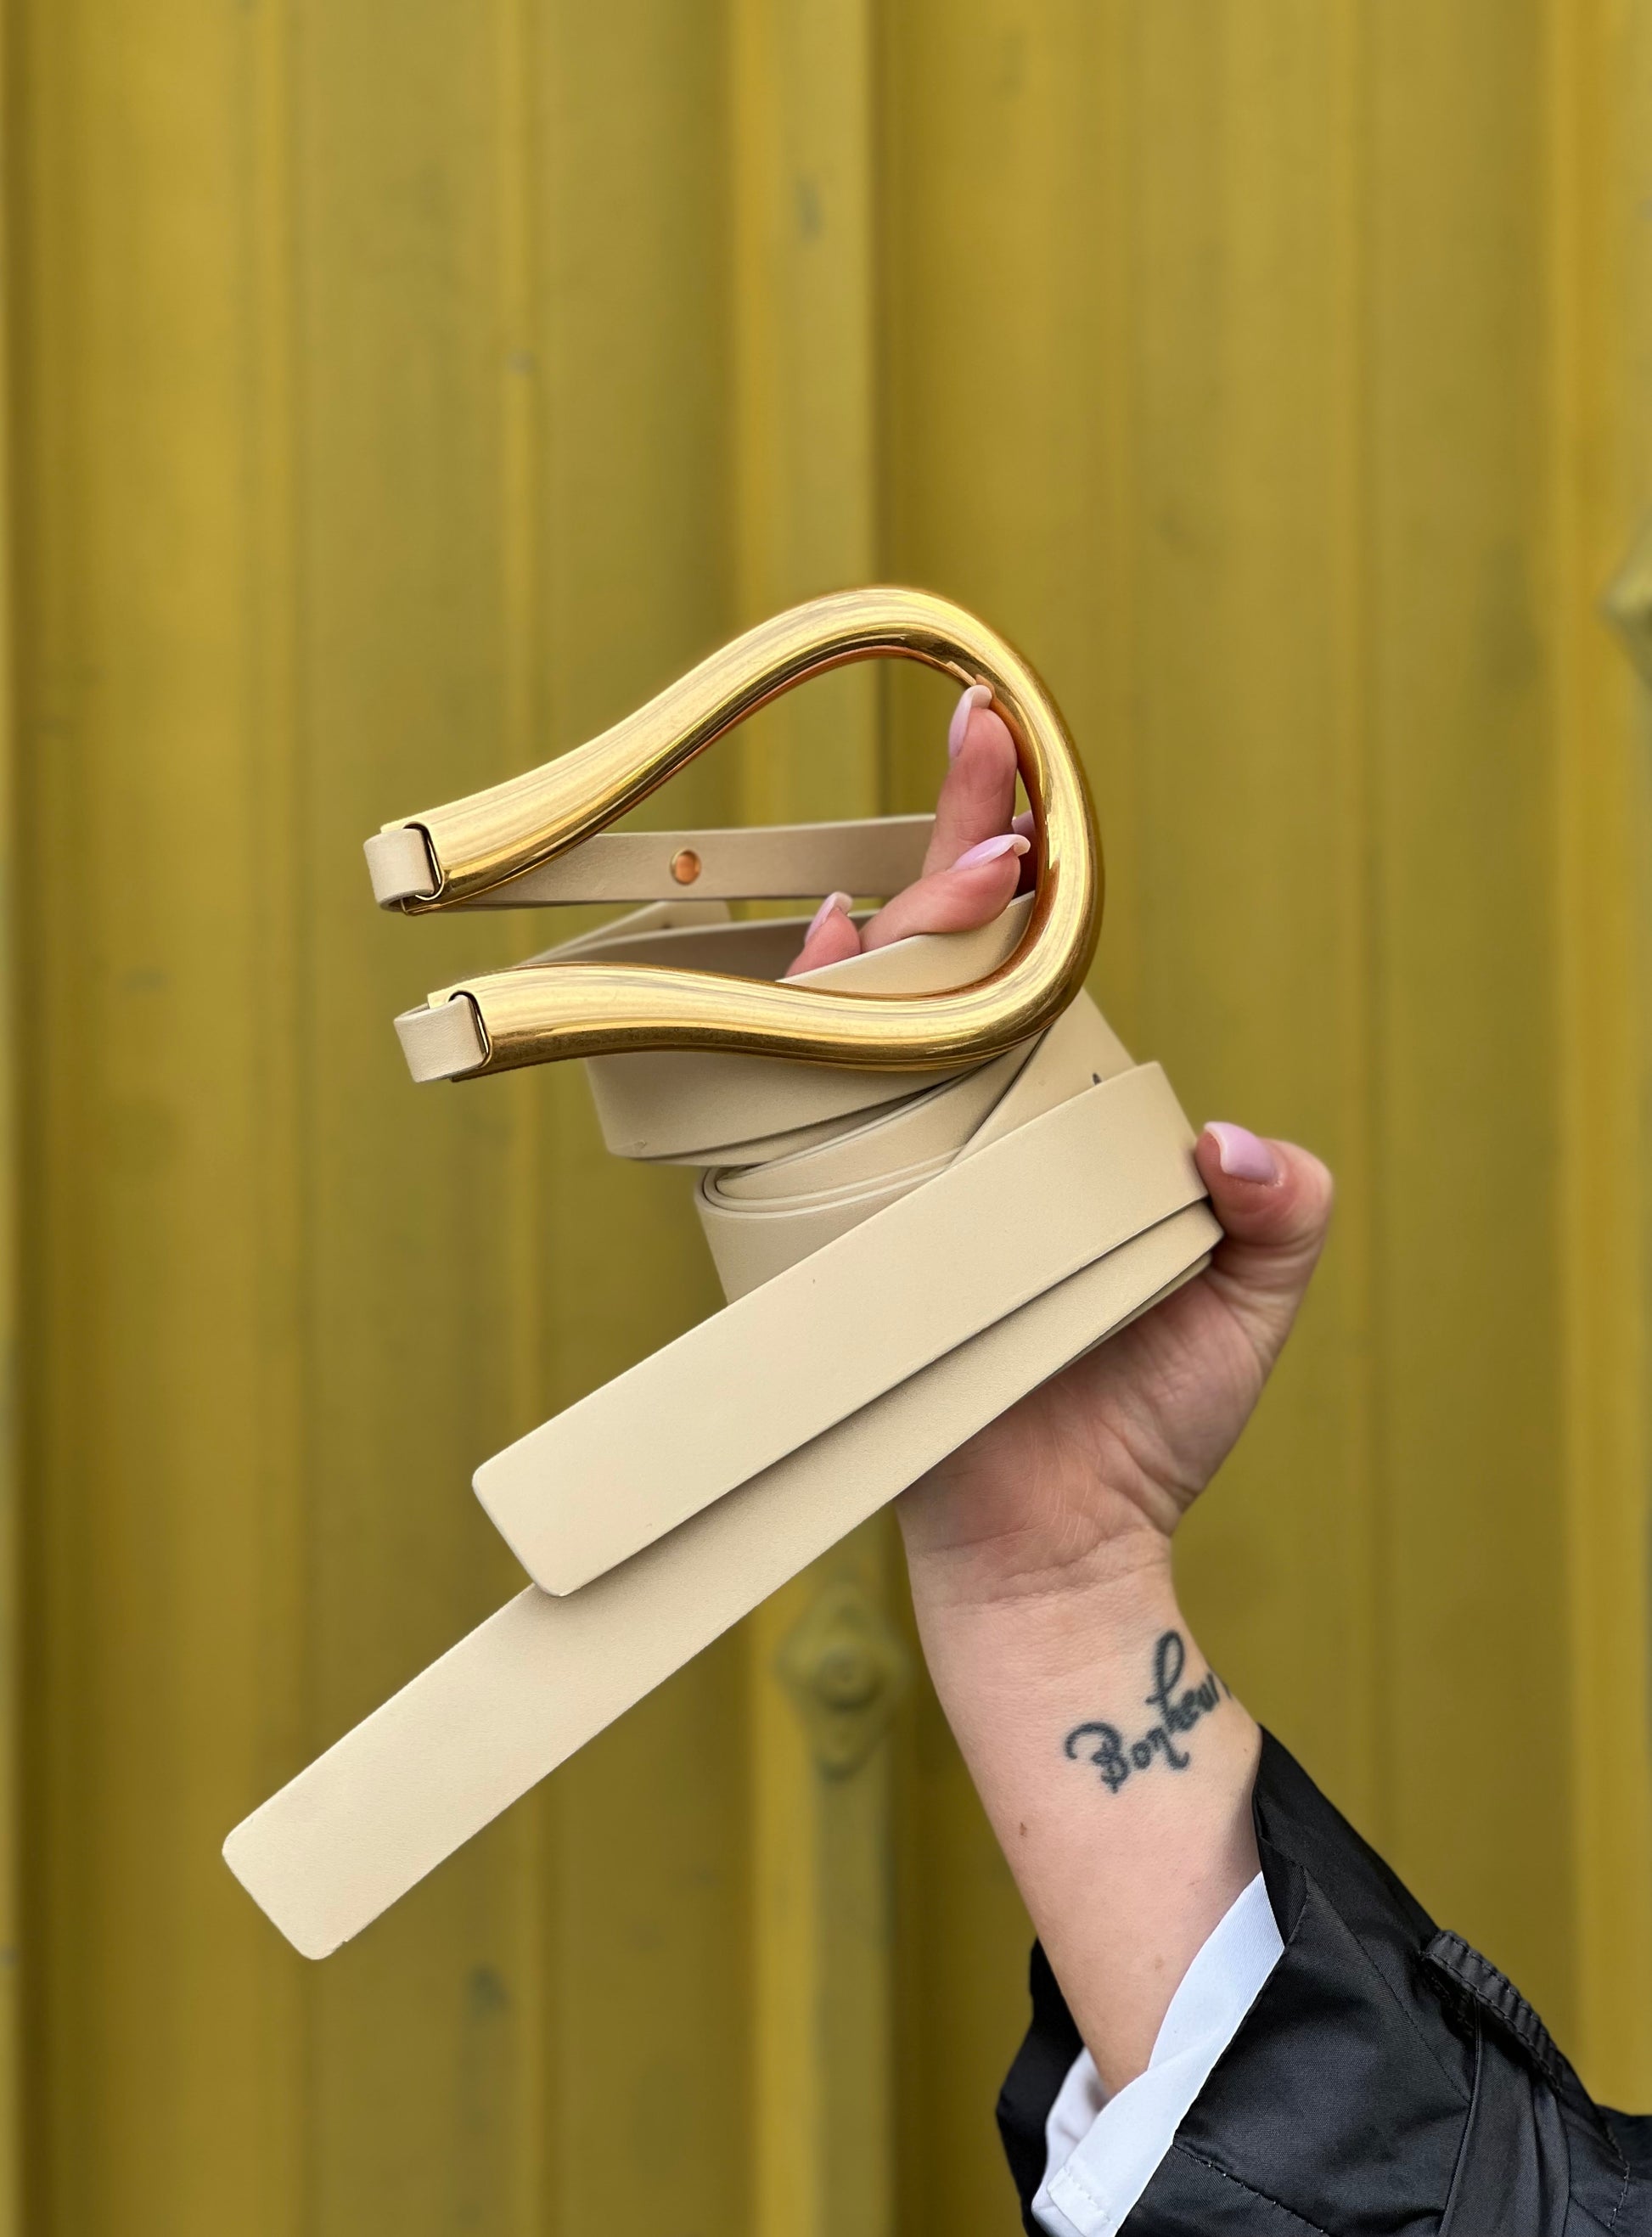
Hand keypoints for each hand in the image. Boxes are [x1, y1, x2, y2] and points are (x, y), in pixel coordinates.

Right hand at [800, 687, 1335, 2087]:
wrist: (1060, 1550)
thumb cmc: (1145, 1429)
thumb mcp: (1243, 1306)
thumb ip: (1277, 1212)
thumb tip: (1237, 1137)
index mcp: (1050, 1121)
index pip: (1029, 964)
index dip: (1021, 860)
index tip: (1022, 760)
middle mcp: (961, 1126)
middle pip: (942, 955)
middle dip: (960, 845)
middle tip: (990, 752)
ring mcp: (892, 1170)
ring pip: (869, 1008)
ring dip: (905, 919)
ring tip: (968, 867)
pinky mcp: (835, 1223)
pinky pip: (805, 1105)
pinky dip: (807, 1021)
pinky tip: (827, 948)